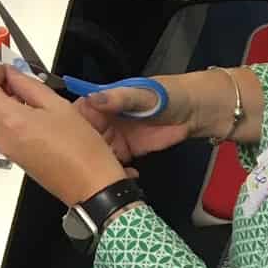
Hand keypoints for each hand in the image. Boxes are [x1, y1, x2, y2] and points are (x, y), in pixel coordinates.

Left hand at [0, 65, 128, 205]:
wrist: (89, 184)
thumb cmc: (81, 146)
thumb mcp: (58, 106)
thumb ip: (29, 86)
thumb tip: (12, 74)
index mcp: (10, 120)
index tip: (9, 69)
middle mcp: (0, 135)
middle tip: (15, 80)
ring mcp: (3, 147)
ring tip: (25, 95)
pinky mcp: (11, 155)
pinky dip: (4, 115)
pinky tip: (28, 112)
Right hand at [76, 80, 191, 163]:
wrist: (197, 111)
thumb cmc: (169, 95)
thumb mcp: (143, 94)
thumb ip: (119, 98)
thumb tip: (94, 99)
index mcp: (102, 102)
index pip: (76, 114)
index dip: (70, 126)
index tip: (72, 138)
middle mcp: (103, 120)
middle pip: (82, 138)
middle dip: (83, 150)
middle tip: (92, 159)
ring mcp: (113, 137)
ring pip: (95, 153)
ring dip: (98, 163)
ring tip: (107, 169)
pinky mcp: (125, 151)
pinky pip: (113, 164)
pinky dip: (115, 171)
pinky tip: (124, 173)